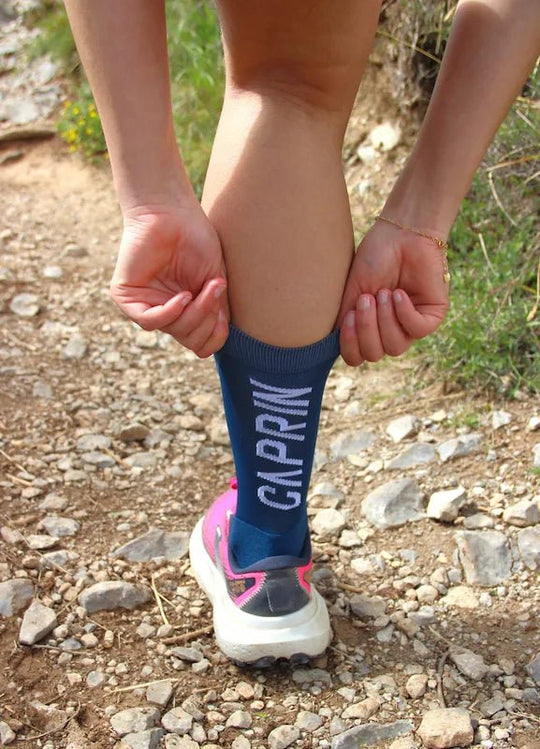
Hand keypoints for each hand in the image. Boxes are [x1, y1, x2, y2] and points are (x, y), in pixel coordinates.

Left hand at [110, 201, 228, 357]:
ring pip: (172, 330)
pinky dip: (169, 313)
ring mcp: (146, 304)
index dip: (214, 337)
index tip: (224, 321)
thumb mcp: (214, 279)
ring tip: (202, 289)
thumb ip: (216, 310)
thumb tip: (220, 337)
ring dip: (194, 314)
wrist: (172, 211)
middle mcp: (165, 310)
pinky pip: (148, 321)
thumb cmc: (195, 239)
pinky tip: (182, 297)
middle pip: (189, 338)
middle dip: (207, 320)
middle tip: (214, 291)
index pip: (199, 342)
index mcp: (186, 309)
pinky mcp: (126, 296)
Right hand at [337, 221, 449, 365]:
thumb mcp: (351, 291)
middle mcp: (389, 330)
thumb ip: (344, 321)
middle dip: (367, 328)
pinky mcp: (432, 316)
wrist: (400, 234)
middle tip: (367, 298)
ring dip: (385, 319)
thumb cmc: (374, 258)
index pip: (357, 356)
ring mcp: (411, 325)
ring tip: (384, 292)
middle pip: (375, 354)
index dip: (350, 344)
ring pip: (396, 347)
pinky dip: (404, 313)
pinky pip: (417, 330)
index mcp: (368, 328)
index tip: (349, 317)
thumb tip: (333, 346)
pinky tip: (400, 293)